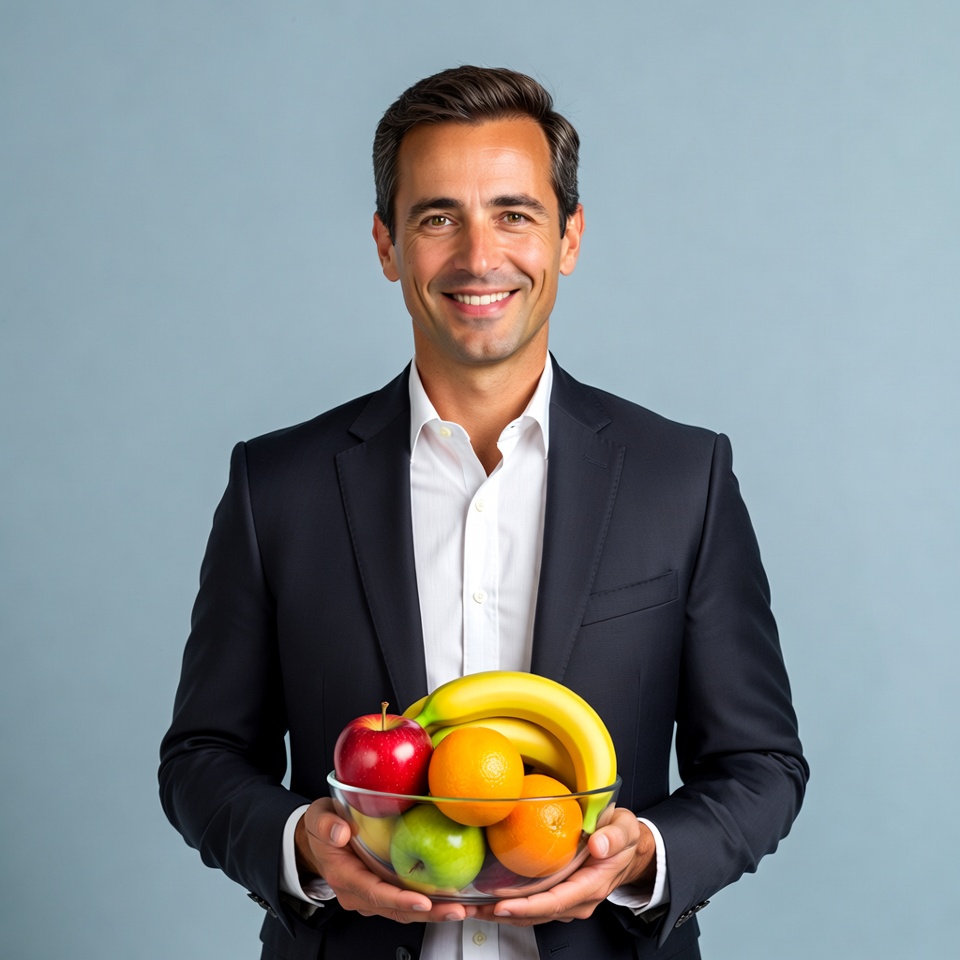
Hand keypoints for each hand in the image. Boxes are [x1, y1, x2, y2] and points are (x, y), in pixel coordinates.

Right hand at [294, 798, 476, 923]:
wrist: (320, 838)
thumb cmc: (323, 827)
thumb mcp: (318, 817)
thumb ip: (327, 824)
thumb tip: (341, 832)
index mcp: (344, 876)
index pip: (374, 893)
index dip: (399, 900)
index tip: (423, 902)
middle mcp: (359, 893)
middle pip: (395, 909)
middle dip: (428, 913)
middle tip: (457, 910)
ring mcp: (372, 895)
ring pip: (404, 910)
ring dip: (434, 912)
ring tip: (463, 909)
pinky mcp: (384, 891)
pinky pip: (406, 902)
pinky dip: (430, 904)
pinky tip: (453, 900)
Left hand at [472, 806, 656, 925]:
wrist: (629, 850)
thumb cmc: (624, 838)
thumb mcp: (625, 829)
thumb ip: (614, 836)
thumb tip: (598, 845)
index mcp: (592, 885)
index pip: (556, 901)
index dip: (528, 906)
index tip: (502, 905)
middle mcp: (578, 899)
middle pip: (537, 913)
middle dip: (503, 914)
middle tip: (473, 908)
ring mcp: (567, 901)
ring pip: (532, 914)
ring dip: (501, 913)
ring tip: (471, 906)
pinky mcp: (559, 895)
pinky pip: (532, 905)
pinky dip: (509, 905)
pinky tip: (487, 898)